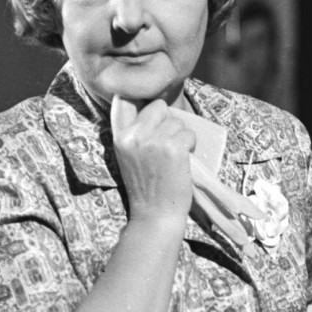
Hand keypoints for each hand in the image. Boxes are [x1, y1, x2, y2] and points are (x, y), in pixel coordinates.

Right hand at [110, 95, 194, 224]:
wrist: (155, 214)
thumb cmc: (146, 186)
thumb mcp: (128, 155)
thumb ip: (134, 131)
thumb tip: (156, 107)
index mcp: (120, 136)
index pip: (123, 98)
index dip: (139, 97)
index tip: (149, 110)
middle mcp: (134, 135)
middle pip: (159, 106)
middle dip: (168, 121)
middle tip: (167, 144)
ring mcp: (154, 140)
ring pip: (178, 121)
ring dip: (181, 136)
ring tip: (173, 157)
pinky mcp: (173, 148)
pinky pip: (189, 134)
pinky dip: (191, 146)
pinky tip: (183, 162)